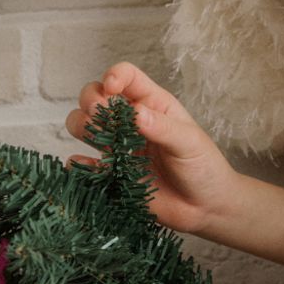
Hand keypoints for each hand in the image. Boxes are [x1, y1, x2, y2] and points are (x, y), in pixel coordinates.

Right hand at [65, 62, 237, 237]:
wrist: (205, 207)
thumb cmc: (203, 167)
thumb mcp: (189, 142)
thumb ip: (162, 127)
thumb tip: (135, 113)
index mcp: (151, 104)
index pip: (126, 76)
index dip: (114, 76)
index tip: (111, 88)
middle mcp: (129, 121)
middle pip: (95, 96)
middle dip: (91, 101)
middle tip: (99, 115)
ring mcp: (118, 147)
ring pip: (82, 125)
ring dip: (81, 126)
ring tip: (99, 140)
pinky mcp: (111, 174)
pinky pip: (82, 165)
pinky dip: (78, 164)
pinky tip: (90, 168)